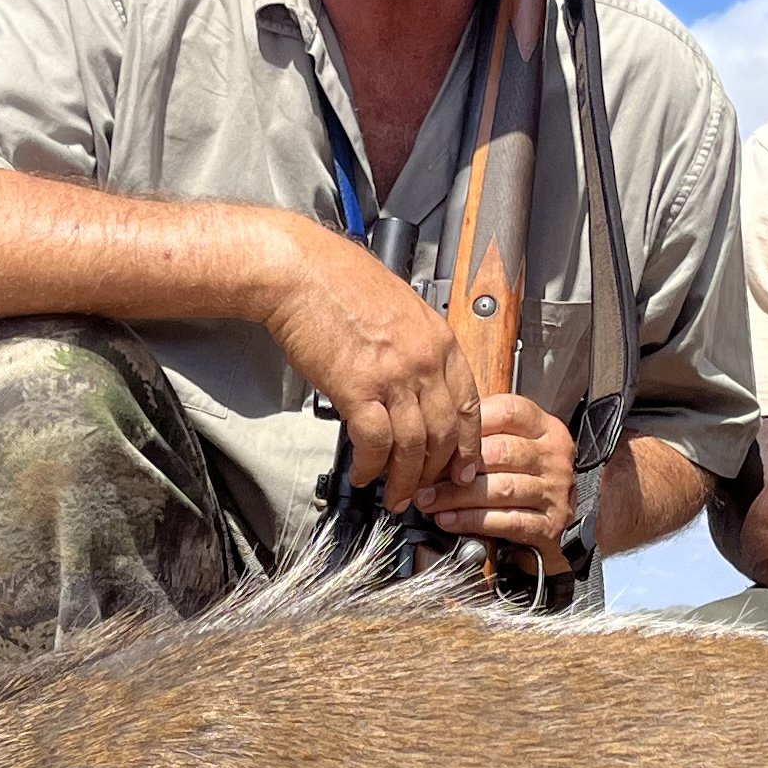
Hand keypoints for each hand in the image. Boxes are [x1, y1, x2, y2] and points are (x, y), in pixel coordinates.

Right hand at [261, 227, 476, 508]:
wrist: (299, 270)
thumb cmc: (338, 283)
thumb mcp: (397, 310)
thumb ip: (415, 348)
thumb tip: (414, 385)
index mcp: (439, 340)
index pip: (468, 404)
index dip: (467, 444)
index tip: (462, 467)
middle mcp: (424, 360)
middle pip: (445, 432)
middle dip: (437, 471)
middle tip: (427, 491)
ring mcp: (395, 375)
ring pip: (415, 445)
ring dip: (405, 479)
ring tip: (396, 497)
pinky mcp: (359, 387)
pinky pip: (376, 441)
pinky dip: (372, 465)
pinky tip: (364, 474)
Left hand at [417, 389, 578, 570]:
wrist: (563, 526)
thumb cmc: (523, 477)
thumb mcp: (512, 443)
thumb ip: (482, 430)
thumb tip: (433, 426)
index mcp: (545, 428)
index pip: (508, 412)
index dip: (470, 422)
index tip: (436, 435)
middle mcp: (553, 457)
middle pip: (501, 452)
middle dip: (455, 465)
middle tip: (422, 475)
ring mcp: (554, 491)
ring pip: (500, 488)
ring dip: (456, 496)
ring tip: (427, 500)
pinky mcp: (549, 525)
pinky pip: (505, 520)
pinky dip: (472, 521)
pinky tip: (448, 519)